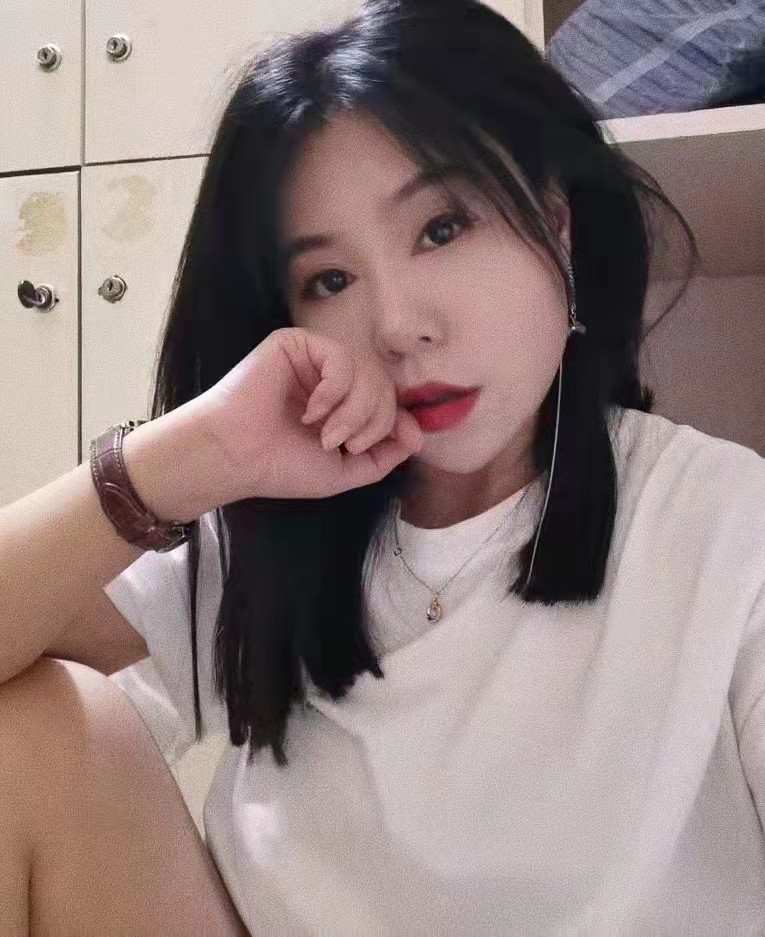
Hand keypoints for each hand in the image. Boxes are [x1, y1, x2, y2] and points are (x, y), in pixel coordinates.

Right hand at [189, 327, 424, 503]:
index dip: (400, 420)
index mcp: (342, 406)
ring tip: (326, 434)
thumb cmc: (281, 467)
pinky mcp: (297, 343)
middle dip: (375, 420)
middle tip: (345, 444)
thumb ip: (384, 455)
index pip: (389, 401)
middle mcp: (331, 379)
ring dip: (355, 410)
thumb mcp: (345, 471)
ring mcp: (314, 360)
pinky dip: (334, 389)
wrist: (235, 456)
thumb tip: (418, 434)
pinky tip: (310, 411)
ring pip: (368, 370)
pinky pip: (341, 357)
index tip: (400, 439)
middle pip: (384, 385)